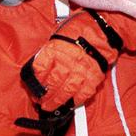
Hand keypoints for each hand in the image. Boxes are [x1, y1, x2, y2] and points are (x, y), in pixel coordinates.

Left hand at [21, 8, 135, 111]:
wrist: (102, 28)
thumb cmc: (77, 31)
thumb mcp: (57, 36)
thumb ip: (48, 53)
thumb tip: (38, 70)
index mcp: (55, 48)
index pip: (40, 68)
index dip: (35, 81)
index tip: (33, 88)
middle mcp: (68, 60)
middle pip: (53, 83)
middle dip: (45, 96)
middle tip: (41, 103)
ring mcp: (82, 69)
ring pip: (67, 91)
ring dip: (57, 102)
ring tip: (51, 107)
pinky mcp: (94, 76)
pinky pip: (84, 93)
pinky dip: (76, 101)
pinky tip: (69, 104)